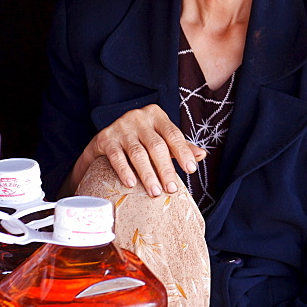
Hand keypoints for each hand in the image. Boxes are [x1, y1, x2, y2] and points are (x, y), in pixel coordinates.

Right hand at [69, 104, 205, 196]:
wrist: (105, 139)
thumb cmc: (140, 138)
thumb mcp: (160, 138)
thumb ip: (180, 146)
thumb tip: (201, 155)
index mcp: (156, 115)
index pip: (173, 134)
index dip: (183, 152)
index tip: (191, 170)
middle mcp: (139, 118)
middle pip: (156, 145)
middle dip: (166, 169)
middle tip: (172, 189)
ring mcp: (121, 127)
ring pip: (138, 153)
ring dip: (148, 174)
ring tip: (155, 191)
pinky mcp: (105, 138)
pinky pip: (116, 156)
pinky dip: (124, 171)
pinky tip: (131, 183)